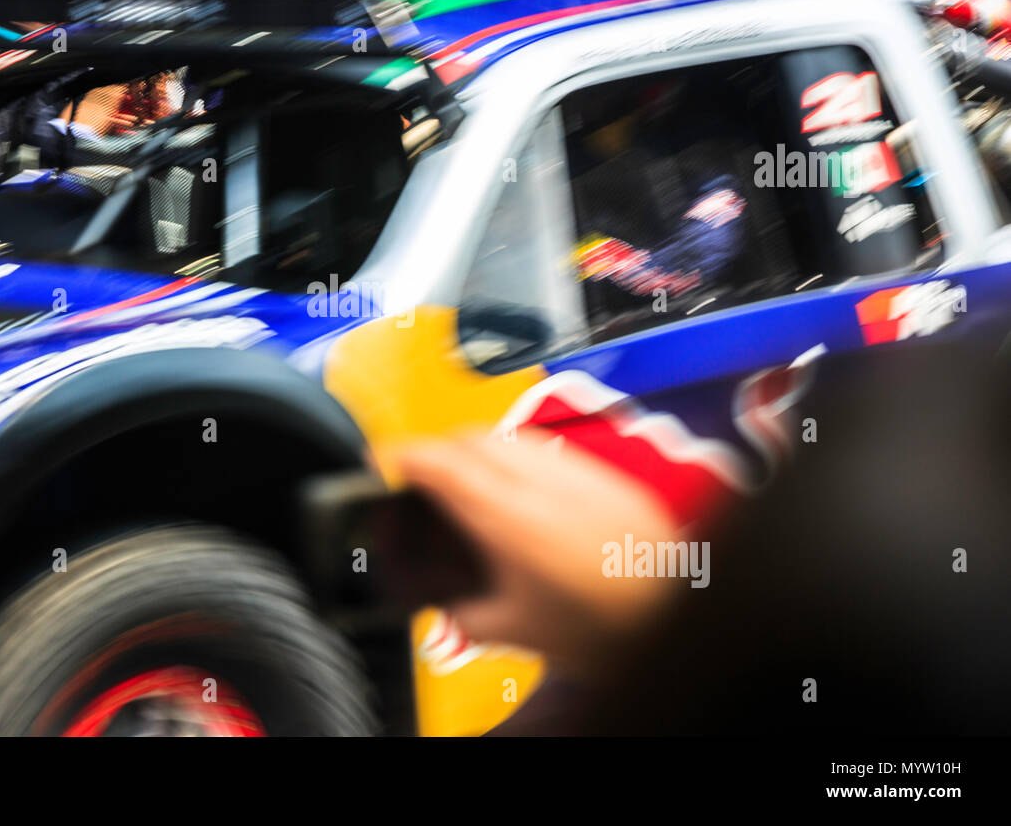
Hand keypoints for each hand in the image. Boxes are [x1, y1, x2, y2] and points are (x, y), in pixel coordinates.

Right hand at [388, 429, 675, 672]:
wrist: (681, 622)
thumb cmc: (609, 630)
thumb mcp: (519, 631)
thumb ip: (468, 616)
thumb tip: (449, 608)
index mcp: (512, 519)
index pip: (443, 463)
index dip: (405, 454)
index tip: (384, 457)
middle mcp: (545, 482)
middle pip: (473, 437)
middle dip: (438, 448)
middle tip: (420, 474)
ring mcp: (580, 473)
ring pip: (511, 435)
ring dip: (479, 447)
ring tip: (468, 480)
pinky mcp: (609, 477)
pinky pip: (549, 448)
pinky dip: (519, 456)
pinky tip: (521, 488)